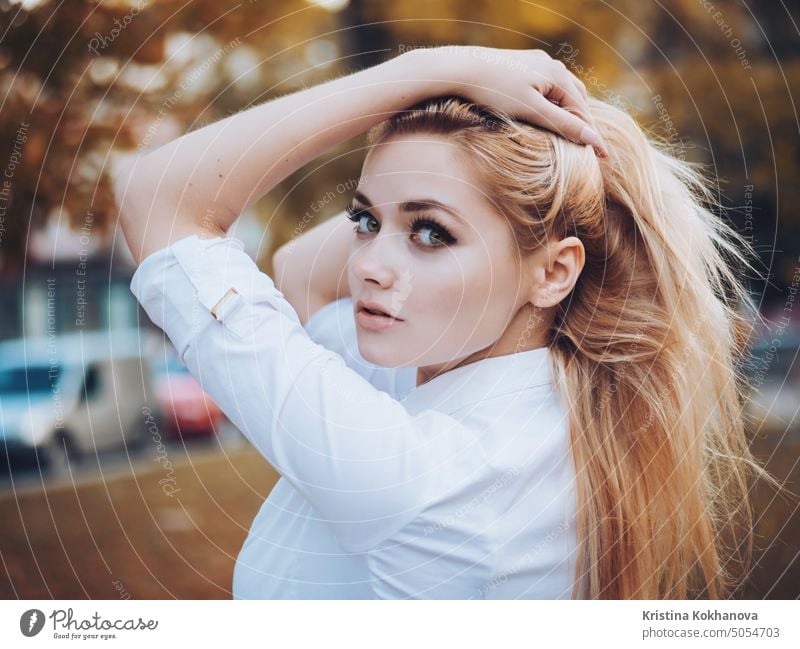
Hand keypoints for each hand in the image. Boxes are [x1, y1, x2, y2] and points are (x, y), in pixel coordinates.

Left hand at [405, 46, 607, 156]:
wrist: (461, 68)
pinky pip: (545, 86)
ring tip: (574, 131)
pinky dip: (552, 102)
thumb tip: (593, 139)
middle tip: (592, 146)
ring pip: (560, 91)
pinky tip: (547, 113)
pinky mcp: (521, 65)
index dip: (593, 135)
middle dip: (583, 122)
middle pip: (575, 98)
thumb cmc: (495, 91)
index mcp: (558, 75)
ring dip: (569, 111)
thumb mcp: (531, 111)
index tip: (604, 157)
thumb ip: (562, 125)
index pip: (582, 111)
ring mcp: (536, 62)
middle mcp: (552, 64)